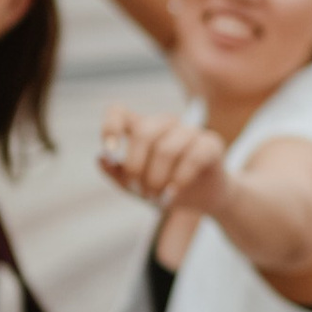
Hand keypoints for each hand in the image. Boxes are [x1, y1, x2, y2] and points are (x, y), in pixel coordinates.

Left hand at [96, 108, 229, 222]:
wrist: (204, 199)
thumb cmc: (165, 187)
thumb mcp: (136, 186)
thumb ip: (116, 173)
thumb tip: (100, 159)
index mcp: (142, 128)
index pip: (118, 112)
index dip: (110, 127)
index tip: (110, 152)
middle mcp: (165, 124)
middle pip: (143, 132)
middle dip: (136, 167)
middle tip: (139, 191)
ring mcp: (190, 131)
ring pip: (166, 148)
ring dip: (157, 178)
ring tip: (157, 198)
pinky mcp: (211, 144)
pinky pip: (193, 157)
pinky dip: (179, 179)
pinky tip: (174, 193)